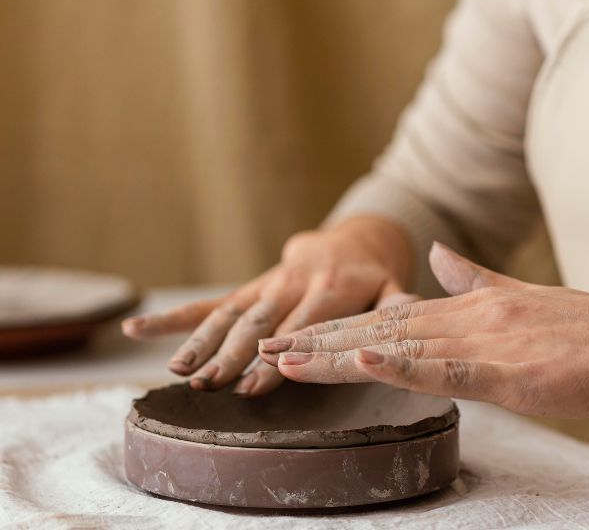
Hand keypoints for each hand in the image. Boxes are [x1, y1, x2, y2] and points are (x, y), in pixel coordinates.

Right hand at [122, 216, 414, 396]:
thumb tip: (412, 312)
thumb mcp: (393, 285)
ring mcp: (267, 284)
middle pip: (260, 320)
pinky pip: (211, 302)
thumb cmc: (374, 274)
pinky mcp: (251, 286)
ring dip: (202, 341)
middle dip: (232, 353)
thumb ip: (398, 300)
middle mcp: (293, 283)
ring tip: (178, 370)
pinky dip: (176, 317)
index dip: (279, 352)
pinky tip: (140, 329)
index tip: (254, 382)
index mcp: (332, 286)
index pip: (304, 323)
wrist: (351, 241)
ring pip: (229, 312)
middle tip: (207, 383)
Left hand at [260, 242, 588, 417]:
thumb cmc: (570, 329)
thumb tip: (437, 255)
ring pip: (393, 347)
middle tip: (262, 349)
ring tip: (287, 359)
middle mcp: (454, 320)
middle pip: (371, 332)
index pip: (378, 319)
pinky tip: (365, 362)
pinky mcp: (505, 370)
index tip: (288, 335)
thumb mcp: (510, 298)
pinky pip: (446, 368)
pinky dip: (403, 366)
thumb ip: (467, 278)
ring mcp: (477, 342)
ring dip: (337, 354)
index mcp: (454, 310)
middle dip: (314, 342)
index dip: (330, 328)